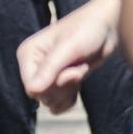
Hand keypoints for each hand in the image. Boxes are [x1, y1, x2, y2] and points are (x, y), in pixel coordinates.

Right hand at [17, 0, 120, 114]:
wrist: (105, 27)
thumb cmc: (86, 30)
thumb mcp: (69, 48)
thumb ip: (50, 68)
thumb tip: (33, 91)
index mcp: (27, 54)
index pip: (32, 88)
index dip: (55, 85)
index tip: (72, 69)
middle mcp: (32, 65)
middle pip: (42, 97)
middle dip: (64, 87)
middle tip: (78, 68)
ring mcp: (44, 74)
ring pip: (49, 102)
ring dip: (69, 92)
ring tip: (78, 69)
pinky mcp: (57, 81)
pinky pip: (57, 105)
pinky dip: (70, 99)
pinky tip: (78, 81)